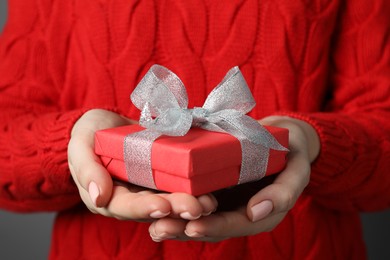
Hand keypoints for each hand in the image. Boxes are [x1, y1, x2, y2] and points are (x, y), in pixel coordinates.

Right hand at [68, 109, 216, 221]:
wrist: (104, 123)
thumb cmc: (88, 134)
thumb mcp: (80, 147)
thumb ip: (86, 170)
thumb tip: (98, 198)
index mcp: (108, 197)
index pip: (126, 206)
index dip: (144, 208)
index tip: (162, 206)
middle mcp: (132, 197)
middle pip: (154, 207)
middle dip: (176, 208)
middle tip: (197, 207)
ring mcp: (149, 187)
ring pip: (170, 198)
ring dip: (190, 201)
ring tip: (208, 202)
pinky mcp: (163, 174)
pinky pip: (178, 181)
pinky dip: (194, 184)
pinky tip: (210, 185)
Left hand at [148, 115, 319, 241]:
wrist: (282, 138)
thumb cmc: (291, 153)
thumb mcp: (296, 170)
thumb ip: (284, 193)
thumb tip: (257, 213)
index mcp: (259, 213)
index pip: (235, 225)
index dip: (215, 228)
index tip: (193, 228)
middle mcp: (238, 211)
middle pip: (210, 226)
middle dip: (185, 229)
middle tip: (160, 229)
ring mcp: (224, 200)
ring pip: (198, 217)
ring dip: (175, 222)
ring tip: (153, 225)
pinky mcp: (212, 186)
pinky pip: (193, 197)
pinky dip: (176, 202)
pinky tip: (156, 203)